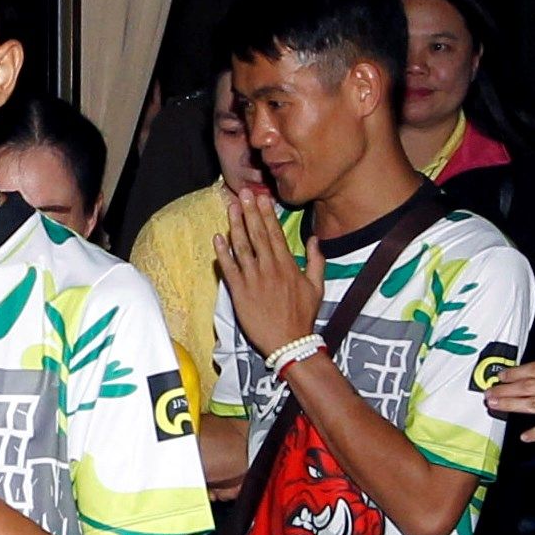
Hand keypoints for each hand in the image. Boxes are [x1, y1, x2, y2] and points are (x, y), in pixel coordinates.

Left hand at [215, 181, 323, 357]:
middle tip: (244, 192)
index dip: (267, 213)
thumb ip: (317, 261)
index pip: (275, 233)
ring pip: (242, 246)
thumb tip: (315, 240)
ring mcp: (253, 279)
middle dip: (250, 211)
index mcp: (288, 265)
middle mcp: (269, 268)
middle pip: (257, 234)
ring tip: (231, 207)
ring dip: (235, 225)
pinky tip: (217, 238)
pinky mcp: (239, 292)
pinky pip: (229, 268)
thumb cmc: (303, 316)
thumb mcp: (317, 287)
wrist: (289, 342)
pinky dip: (222, 253)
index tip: (262, 197)